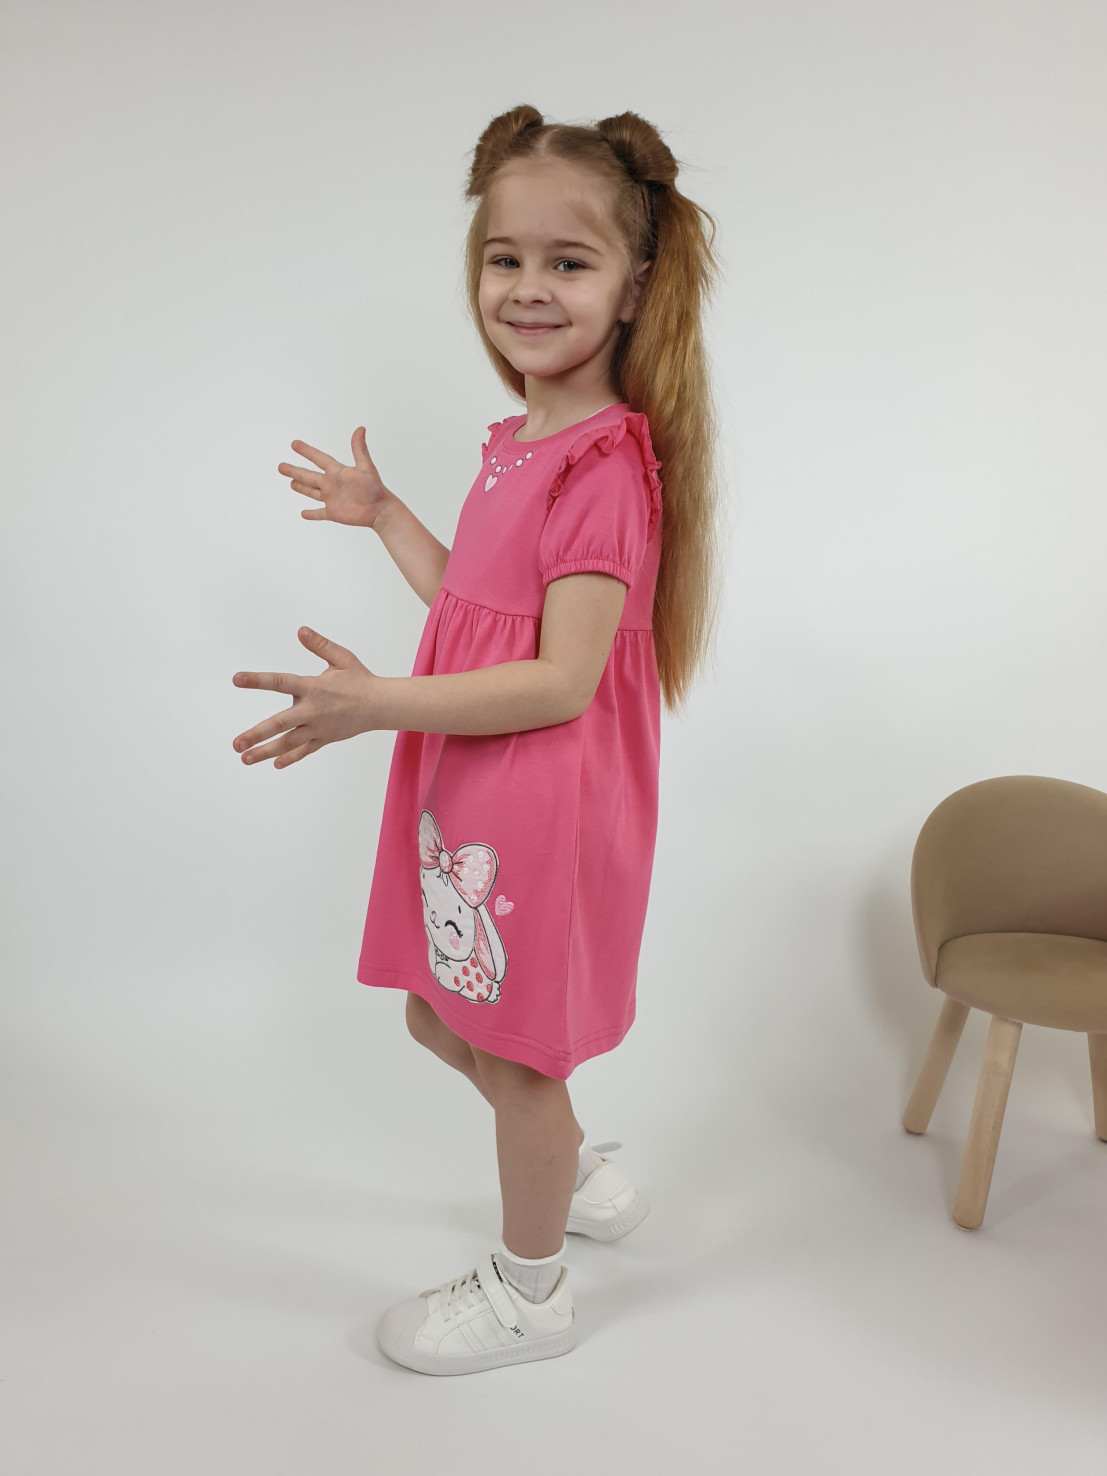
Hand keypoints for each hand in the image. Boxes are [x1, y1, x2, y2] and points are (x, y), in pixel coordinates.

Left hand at [232, 627, 378, 767]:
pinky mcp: (325, 739)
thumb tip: (301, 631)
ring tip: (245, 758)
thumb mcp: (341, 658)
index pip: (280, 683)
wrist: (381, 706)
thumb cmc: (360, 680)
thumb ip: (320, 645)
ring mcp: (318, 728)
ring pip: (288, 743)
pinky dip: (290, 758)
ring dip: (266, 751)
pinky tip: (275, 763)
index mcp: (313, 688)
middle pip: (280, 724)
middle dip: (257, 735)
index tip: (237, 679)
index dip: (257, 681)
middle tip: (236, 744)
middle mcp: (313, 711)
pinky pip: (305, 751)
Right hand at [278, 427, 394, 528]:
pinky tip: (303, 514)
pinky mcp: (334, 513)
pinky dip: (312, 514)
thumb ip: (360, 449)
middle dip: (295, 471)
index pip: (319, 458)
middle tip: (281, 466)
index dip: (307, 451)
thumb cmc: (376, 488)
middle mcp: (332, 484)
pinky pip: (320, 513)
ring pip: (312, 492)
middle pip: (309, 476)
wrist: (381, 510)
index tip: (294, 444)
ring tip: (291, 483)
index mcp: (337, 472)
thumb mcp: (366, 467)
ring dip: (301, 488)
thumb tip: (360, 429)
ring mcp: (332, 499)